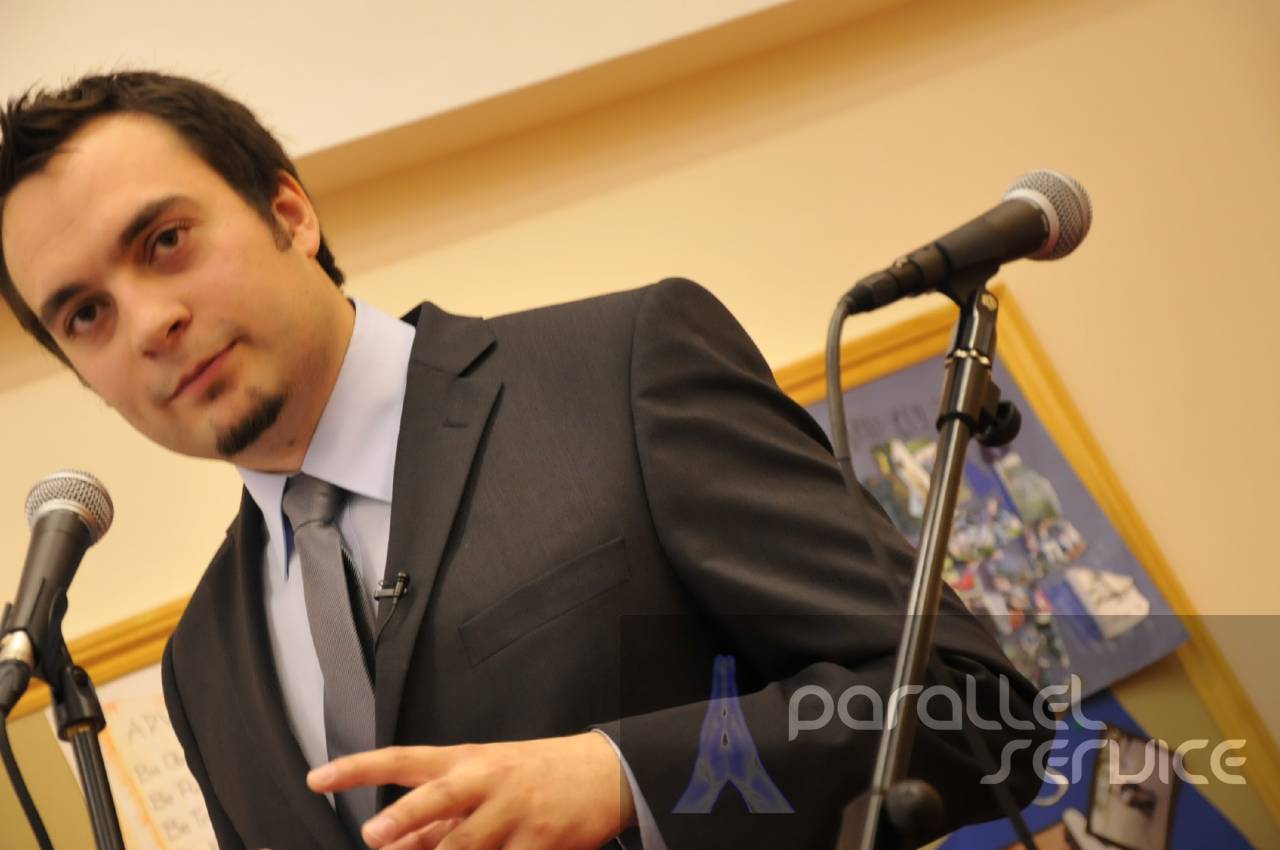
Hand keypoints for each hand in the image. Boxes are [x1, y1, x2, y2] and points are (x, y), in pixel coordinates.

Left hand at [306, 732, 636, 849]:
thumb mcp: (484, 781)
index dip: (358, 769)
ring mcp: (514, 811)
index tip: (318, 778)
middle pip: (438, 797)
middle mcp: (486, 780)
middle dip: (406, 818)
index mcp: (465, 761)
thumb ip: (439, 816)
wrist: (604, 772)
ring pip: (467, 845)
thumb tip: (391, 846)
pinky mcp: (541, 841)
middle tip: (376, 835)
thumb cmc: (533, 775)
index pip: (403, 759)